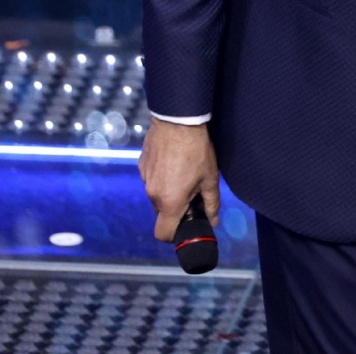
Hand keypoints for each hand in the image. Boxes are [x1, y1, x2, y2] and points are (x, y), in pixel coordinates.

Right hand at [139, 118, 219, 241]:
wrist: (178, 120)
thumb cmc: (197, 151)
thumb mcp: (209, 179)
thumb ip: (211, 204)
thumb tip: (213, 222)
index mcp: (170, 202)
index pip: (163, 234)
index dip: (174, 235)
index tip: (186, 223)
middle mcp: (153, 194)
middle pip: (162, 213)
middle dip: (175, 209)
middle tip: (192, 193)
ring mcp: (145, 179)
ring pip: (156, 195)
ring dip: (168, 191)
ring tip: (183, 172)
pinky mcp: (141, 165)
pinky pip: (151, 179)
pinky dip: (161, 177)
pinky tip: (173, 161)